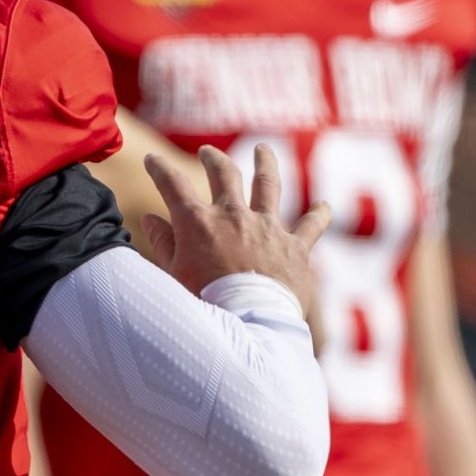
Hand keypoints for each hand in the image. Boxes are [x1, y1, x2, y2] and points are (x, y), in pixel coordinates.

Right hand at [141, 144, 329, 312]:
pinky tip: (324, 205)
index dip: (159, 169)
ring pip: (268, 184)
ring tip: (263, 150)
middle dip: (212, 159)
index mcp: (198, 222)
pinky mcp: (295, 247)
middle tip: (207, 153)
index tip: (151, 161)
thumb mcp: (173, 275)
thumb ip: (163, 243)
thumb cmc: (203, 305)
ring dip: (265, 164)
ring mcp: (267, 228)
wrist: (249, 325)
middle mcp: (233, 216)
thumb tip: (150, 219)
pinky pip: (311, 225)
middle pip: (223, 173)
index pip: (172, 184)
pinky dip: (318, 215)